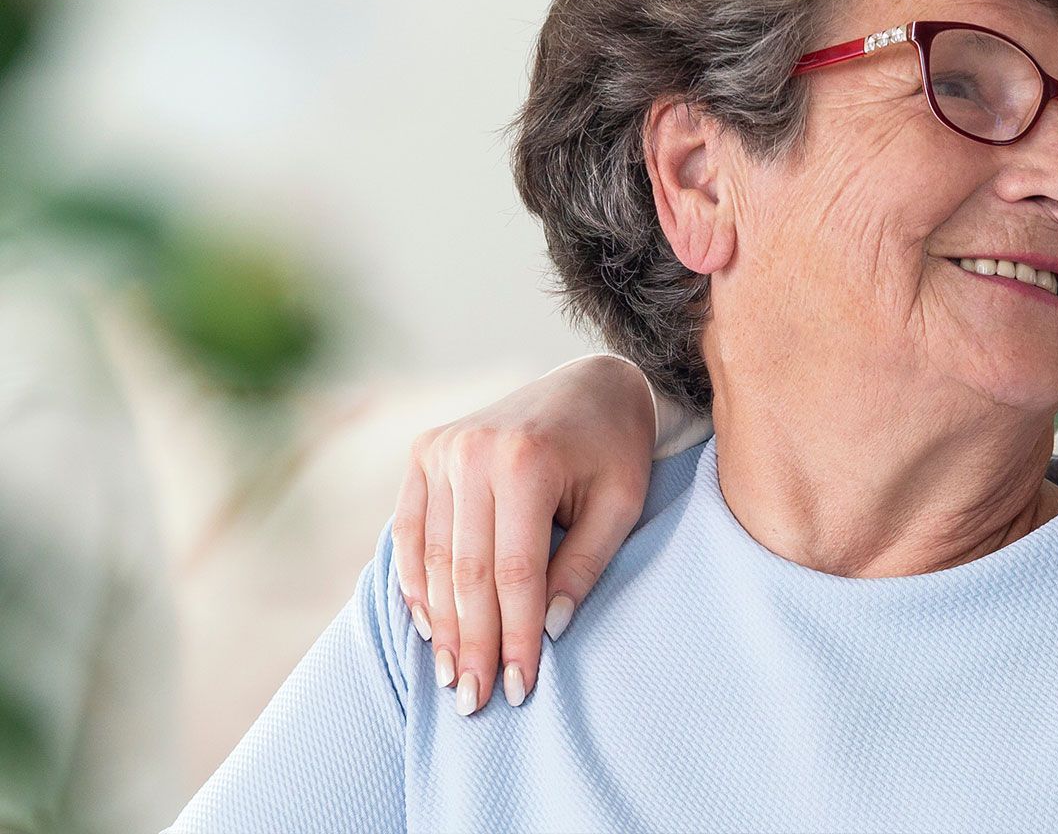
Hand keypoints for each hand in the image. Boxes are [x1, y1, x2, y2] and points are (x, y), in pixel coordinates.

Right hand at [392, 354, 655, 715]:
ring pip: (434, 558)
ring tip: (452, 678)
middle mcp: (473, 452)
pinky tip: (429, 627)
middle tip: (475, 702)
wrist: (589, 381)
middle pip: (467, 572)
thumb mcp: (621, 503)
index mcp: (526, 461)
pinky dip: (416, 582)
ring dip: (441, 625)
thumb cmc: (615, 447)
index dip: (516, 636)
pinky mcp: (424, 450)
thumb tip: (550, 630)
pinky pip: (410, 530)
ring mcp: (441, 447)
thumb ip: (585, 564)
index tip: (520, 688)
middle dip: (473, 644)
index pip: (515, 573)